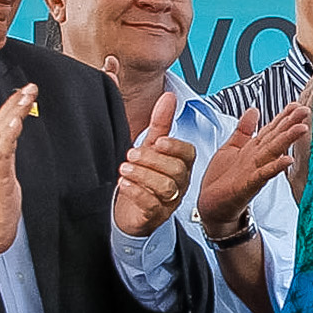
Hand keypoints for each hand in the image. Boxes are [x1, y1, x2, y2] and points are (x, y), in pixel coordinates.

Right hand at [0, 84, 37, 258]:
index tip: (25, 92)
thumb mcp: (4, 179)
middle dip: (14, 103)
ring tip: (24, 97)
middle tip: (29, 87)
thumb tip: (14, 146)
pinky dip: (7, 137)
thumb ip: (7, 160)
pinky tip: (14, 124)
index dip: (11, 108)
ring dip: (13, 113)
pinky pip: (1, 154)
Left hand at [113, 91, 196, 236]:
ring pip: (166, 188)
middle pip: (176, 170)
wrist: (127, 210)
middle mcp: (179, 184)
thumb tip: (168, 96)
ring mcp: (168, 202)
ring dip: (143, 175)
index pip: (188, 154)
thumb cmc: (142, 177)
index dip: (174, 147)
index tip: (157, 141)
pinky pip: (151, 206)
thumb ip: (160, 123)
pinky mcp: (154, 217)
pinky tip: (123, 184)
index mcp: (180, 165)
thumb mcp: (150, 147)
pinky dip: (136, 192)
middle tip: (131, 154)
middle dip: (152, 160)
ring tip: (124, 168)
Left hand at [194, 100, 306, 237]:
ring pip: (273, 152)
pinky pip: (263, 174)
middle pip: (276, 138)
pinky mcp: (248, 185)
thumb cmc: (222, 180)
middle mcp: (257, 158)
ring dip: (287, 141)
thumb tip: (253, 109)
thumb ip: (244, 129)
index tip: (296, 104)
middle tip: (306, 111)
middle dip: (291, 124)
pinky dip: (275, 167)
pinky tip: (287, 161)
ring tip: (302, 129)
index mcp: (253, 149)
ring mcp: (254, 171)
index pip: (271, 129)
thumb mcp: (231, 147)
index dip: (283, 116)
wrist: (212, 207)